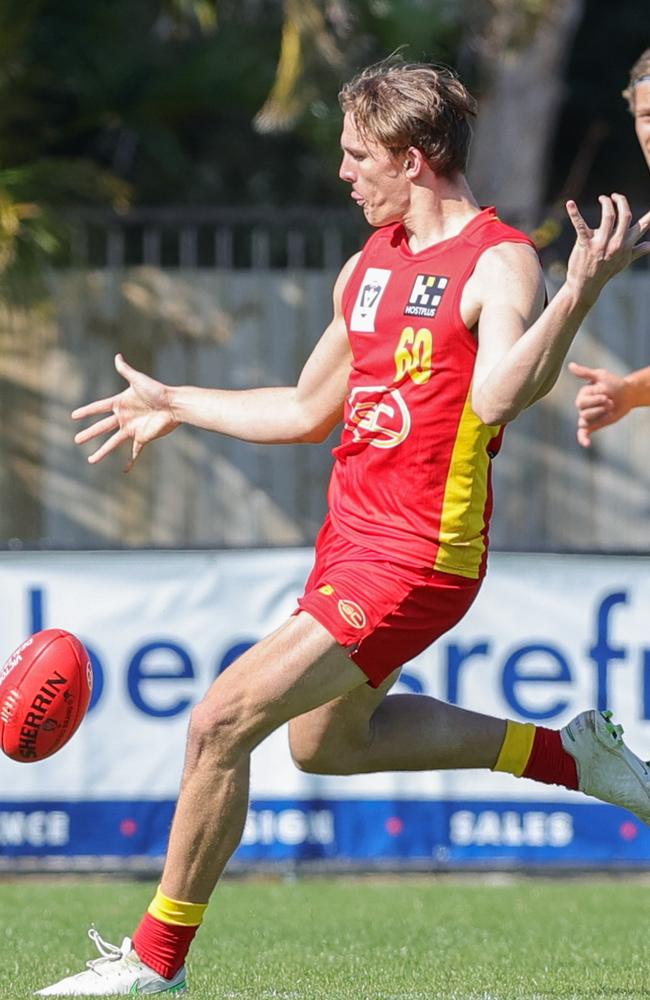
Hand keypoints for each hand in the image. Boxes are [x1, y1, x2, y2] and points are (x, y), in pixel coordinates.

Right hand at [72, 354, 179, 470]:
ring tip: (91, 460)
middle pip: (102, 427)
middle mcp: (124, 417)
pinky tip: (125, 470)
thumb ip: (126, 370)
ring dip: (102, 452)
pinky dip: (131, 461)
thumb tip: (117, 356)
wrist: (173, 405)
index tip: (73, 416)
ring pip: (113, 442)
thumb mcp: (138, 379)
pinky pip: (135, 451)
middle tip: (76, 440)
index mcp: (120, 403)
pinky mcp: (142, 437)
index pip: (98, 408)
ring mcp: (132, 428)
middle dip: (89, 434)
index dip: (86, 412)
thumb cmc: (157, 390)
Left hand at [565, 195, 649, 303]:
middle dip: (621, 201)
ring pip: (608, 217)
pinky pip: (580, 226)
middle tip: (615, 196)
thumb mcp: (624, 262)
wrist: (585, 286)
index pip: (642, 226)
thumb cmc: (605, 272)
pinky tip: (570, 204)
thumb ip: (638, 251)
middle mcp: (616, 244)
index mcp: (626, 245)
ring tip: (603, 198)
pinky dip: (575, 213)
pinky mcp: (585, 244)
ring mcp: (600, 244)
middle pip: (625, 216)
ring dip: (606, 203)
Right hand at [568, 361, 631, 447]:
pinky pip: (583, 434)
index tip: (606, 393)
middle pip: (582, 412)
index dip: (595, 399)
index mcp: (582, 395)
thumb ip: (584, 373)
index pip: (581, 401)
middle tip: (610, 401)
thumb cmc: (614, 383)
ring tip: (610, 408)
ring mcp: (587, 417)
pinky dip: (583, 439)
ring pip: (585, 421)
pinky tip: (586, 444)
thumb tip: (569, 365)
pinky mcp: (593, 425)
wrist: (627, 395)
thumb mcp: (600, 376)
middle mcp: (582, 407)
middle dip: (598, 407)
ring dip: (600, 415)